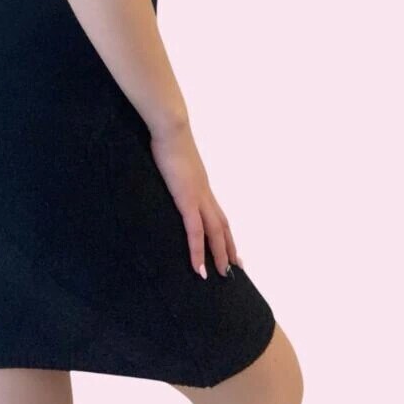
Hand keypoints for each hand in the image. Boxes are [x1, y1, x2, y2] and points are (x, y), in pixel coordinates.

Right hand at [149, 119, 242, 278]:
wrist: (170, 128)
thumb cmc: (167, 139)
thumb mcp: (171, 159)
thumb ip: (172, 170)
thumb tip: (166, 173)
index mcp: (201, 184)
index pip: (217, 213)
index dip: (225, 231)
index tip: (230, 246)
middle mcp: (204, 193)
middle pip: (223, 225)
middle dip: (230, 247)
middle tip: (236, 268)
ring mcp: (198, 196)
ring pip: (215, 232)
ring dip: (220, 254)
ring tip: (222, 274)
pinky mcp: (187, 199)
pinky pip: (195, 231)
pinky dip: (198, 251)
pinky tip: (199, 268)